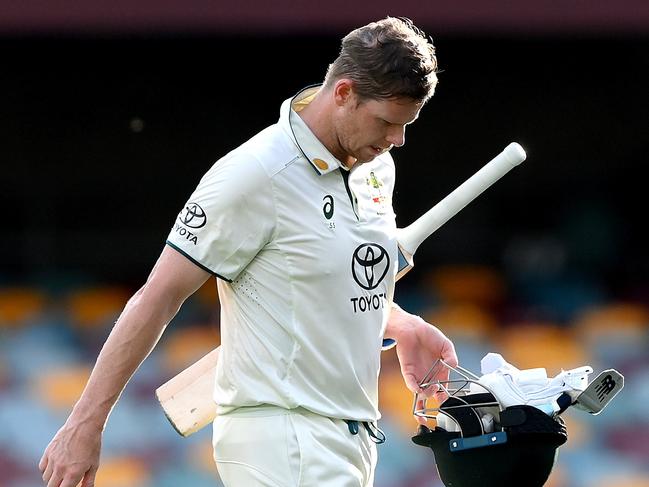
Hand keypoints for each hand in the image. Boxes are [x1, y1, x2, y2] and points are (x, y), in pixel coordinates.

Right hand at [39, 420, 101, 486]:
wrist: (84, 424)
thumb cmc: (92, 444)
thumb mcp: (94, 464)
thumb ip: (89, 481)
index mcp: (73, 473)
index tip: (69, 485)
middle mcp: (60, 468)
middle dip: (58, 486)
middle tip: (65, 481)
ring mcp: (53, 460)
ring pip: (46, 478)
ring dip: (53, 478)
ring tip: (63, 472)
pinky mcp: (48, 452)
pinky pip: (42, 467)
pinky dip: (47, 469)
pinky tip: (56, 465)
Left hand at [386, 305, 457, 421]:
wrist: (413, 328)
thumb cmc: (429, 336)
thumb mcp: (446, 345)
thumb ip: (452, 356)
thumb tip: (454, 365)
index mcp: (439, 373)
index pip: (442, 391)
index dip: (444, 398)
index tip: (446, 400)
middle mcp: (428, 377)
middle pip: (429, 396)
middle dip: (433, 403)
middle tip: (439, 398)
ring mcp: (418, 375)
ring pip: (419, 393)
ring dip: (425, 395)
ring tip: (434, 388)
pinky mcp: (408, 370)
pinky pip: (410, 382)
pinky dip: (413, 387)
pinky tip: (417, 389)